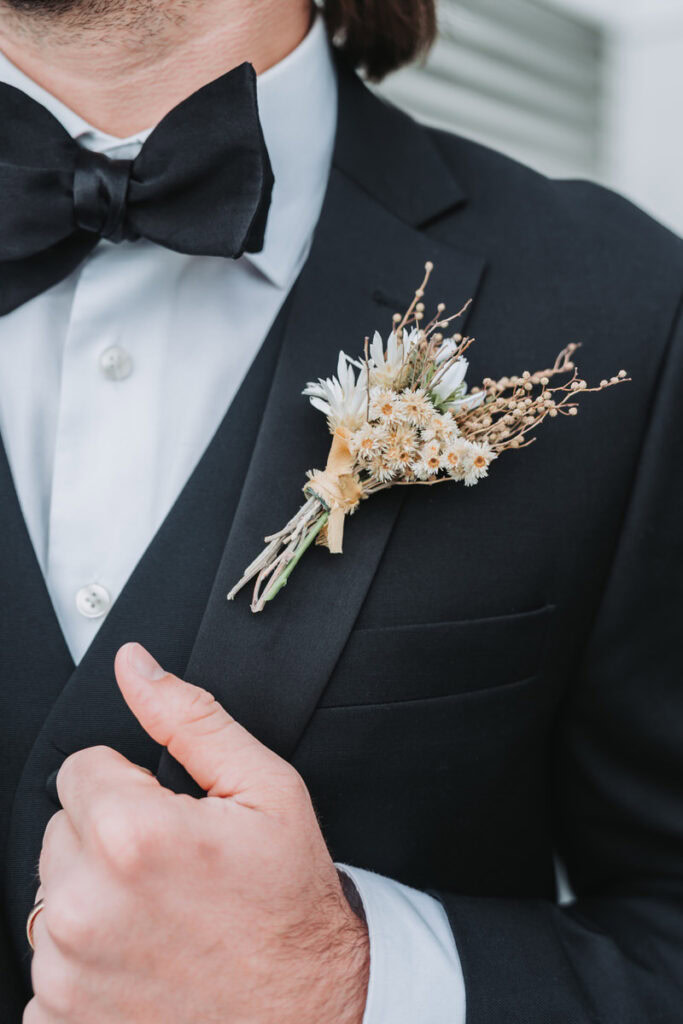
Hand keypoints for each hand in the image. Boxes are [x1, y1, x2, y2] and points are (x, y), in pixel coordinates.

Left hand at [26, 643, 368, 1023]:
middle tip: (173, 869)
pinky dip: (87, 956)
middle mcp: (84, 906)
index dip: (130, 786)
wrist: (305, 1016)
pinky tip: (143, 960)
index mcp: (132, 835)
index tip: (170, 819)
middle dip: (107, 838)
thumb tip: (135, 666)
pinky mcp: (58, 1019)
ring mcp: (65, 971)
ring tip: (163, 916)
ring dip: (95, 897)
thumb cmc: (290, 907)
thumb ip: (190, 717)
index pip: (80, 768)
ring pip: (51, 893)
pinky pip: (48, 959)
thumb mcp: (264, 791)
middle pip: (60, 829)